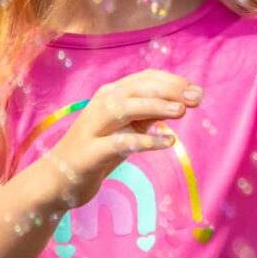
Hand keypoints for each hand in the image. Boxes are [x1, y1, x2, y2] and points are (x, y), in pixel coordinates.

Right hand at [45, 70, 202, 202]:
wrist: (59, 179)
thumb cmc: (100, 150)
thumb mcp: (129, 127)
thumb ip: (151, 114)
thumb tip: (184, 102)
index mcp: (111, 95)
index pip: (145, 78)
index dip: (173, 81)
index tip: (196, 90)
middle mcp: (100, 106)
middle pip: (137, 89)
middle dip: (169, 90)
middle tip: (197, 98)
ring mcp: (93, 128)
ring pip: (124, 108)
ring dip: (155, 106)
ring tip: (182, 111)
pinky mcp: (90, 153)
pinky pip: (119, 143)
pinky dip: (146, 140)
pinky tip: (169, 142)